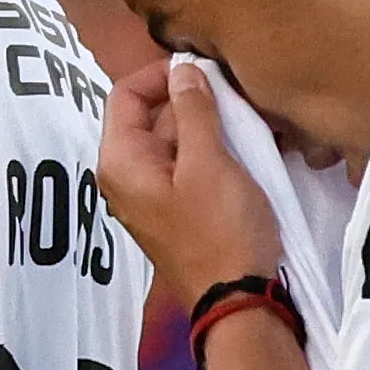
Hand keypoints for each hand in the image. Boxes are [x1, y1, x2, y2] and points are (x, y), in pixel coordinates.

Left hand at [95, 56, 285, 298]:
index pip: (125, 93)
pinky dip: (211, 153)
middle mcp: (125, 176)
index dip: (161, 74)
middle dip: (192, 102)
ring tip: (249, 124)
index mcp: (120, 160)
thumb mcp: (209, 161)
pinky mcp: (174, 211)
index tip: (204, 71)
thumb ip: (193, 110)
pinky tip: (246, 152)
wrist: (236, 300)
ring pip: (173, 142)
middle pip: (151, 117)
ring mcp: (149, 196)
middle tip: (237, 97)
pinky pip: (186, 168)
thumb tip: (183, 69)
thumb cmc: (220, 229)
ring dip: (208, 128)